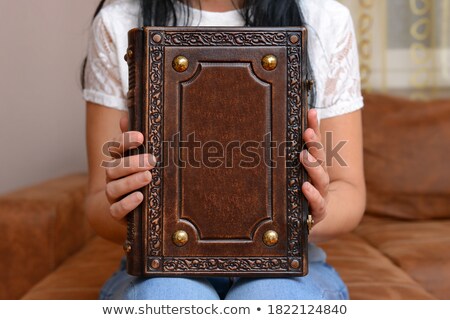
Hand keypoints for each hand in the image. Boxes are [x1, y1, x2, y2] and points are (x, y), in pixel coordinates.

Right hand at [104, 116, 154, 223]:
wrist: (128, 211)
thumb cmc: (139, 177)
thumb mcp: (140, 158)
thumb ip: (134, 141)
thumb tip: (125, 117)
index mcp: (117, 161)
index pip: (115, 147)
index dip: (125, 140)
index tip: (141, 136)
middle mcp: (112, 177)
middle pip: (115, 168)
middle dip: (133, 163)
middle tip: (152, 160)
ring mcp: (113, 195)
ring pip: (114, 187)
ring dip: (131, 181)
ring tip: (148, 177)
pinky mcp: (117, 213)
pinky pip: (117, 210)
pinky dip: (127, 204)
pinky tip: (139, 197)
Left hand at [300, 109, 328, 227]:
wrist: (319, 218)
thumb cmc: (304, 191)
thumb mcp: (299, 172)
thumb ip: (293, 155)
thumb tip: (279, 128)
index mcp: (315, 165)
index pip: (316, 142)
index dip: (315, 126)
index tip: (312, 112)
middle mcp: (320, 177)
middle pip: (320, 158)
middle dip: (315, 144)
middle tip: (307, 132)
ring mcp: (321, 193)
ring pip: (320, 179)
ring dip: (313, 166)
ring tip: (304, 156)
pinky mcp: (318, 211)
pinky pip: (317, 203)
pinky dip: (312, 195)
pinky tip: (305, 187)